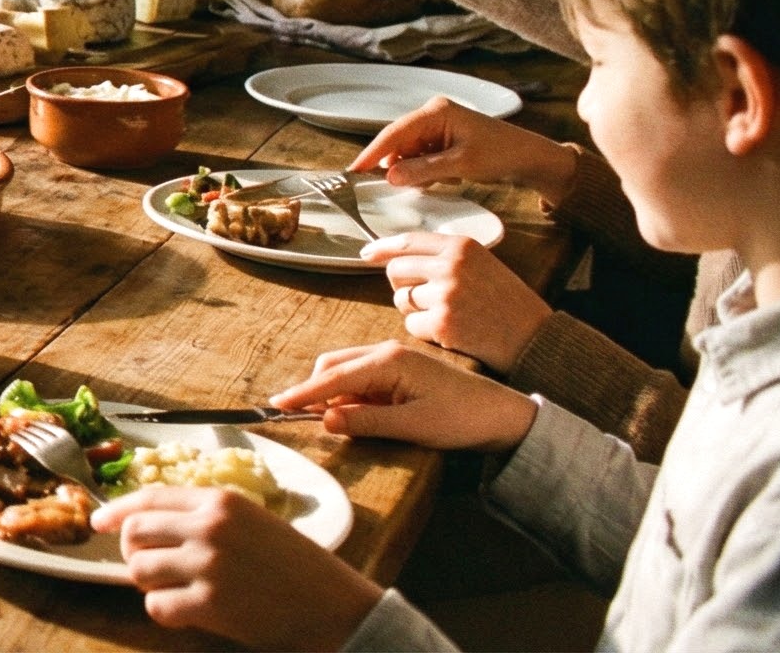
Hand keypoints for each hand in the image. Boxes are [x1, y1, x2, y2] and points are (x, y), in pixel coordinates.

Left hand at [93, 486, 383, 648]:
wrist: (335, 608)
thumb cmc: (298, 567)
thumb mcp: (256, 522)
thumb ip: (208, 517)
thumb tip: (152, 525)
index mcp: (221, 500)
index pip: (150, 497)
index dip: (118, 510)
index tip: (99, 521)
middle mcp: (209, 527)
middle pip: (135, 532)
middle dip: (133, 552)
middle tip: (148, 567)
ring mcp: (207, 565)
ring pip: (138, 570)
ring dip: (148, 584)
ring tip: (174, 590)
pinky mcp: (209, 604)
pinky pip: (156, 607)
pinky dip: (164, 612)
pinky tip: (186, 613)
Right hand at [268, 340, 537, 451]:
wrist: (504, 416)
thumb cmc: (462, 419)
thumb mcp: (412, 426)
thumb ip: (366, 422)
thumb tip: (324, 420)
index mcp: (388, 361)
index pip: (332, 377)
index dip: (302, 393)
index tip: (275, 405)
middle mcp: (386, 353)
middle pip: (333, 366)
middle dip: (313, 391)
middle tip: (297, 418)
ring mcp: (393, 360)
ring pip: (345, 372)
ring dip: (331, 394)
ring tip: (324, 421)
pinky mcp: (399, 372)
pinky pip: (361, 380)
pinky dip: (348, 395)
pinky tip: (351, 413)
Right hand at [349, 96, 578, 198]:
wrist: (530, 158)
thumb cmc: (502, 153)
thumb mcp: (461, 164)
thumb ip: (423, 170)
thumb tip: (390, 176)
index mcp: (436, 111)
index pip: (395, 132)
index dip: (373, 152)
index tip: (355, 170)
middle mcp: (433, 115)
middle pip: (399, 143)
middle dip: (398, 165)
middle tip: (397, 186)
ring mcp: (437, 127)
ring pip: (409, 153)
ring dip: (415, 170)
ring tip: (439, 180)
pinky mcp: (443, 140)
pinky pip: (421, 158)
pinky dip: (426, 171)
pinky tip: (445, 178)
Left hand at [360, 233, 552, 370]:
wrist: (535, 338)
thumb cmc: (508, 304)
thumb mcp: (483, 266)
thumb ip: (447, 258)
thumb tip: (397, 257)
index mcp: (462, 246)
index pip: (408, 241)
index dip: (383, 248)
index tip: (367, 253)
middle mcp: (451, 265)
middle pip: (396, 271)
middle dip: (403, 287)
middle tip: (428, 300)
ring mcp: (446, 294)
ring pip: (401, 300)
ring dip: (416, 312)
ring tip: (449, 316)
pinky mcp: (443, 323)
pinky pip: (411, 326)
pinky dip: (425, 332)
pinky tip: (452, 332)